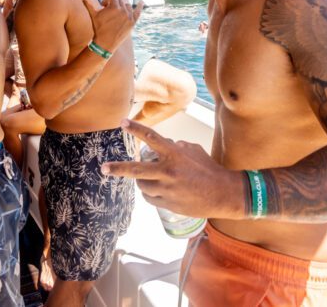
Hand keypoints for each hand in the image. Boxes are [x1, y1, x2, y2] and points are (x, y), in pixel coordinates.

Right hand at [81, 0, 142, 53]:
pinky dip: (140, 7)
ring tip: (116, 14)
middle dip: (113, 5)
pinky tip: (142, 2)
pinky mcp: (133, 23)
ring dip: (122, 7)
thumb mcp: (93, 14)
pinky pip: (138, 12)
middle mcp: (124, 11)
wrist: (105, 43)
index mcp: (114, 7)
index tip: (102, 7)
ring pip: (127, 6)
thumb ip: (87, 3)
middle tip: (108, 13)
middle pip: (120, 1)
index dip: (107, 1)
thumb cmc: (98, 28)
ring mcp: (129, 17)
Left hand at [102, 119, 245, 218]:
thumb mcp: (192, 150)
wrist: (223, 194)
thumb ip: (175, 146)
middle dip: (117, 169)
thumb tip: (163, 144)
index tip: (122, 123)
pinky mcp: (168, 204)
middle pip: (136, 170)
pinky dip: (150, 193)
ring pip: (143, 185)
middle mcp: (168, 171)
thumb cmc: (208, 169)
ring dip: (141, 181)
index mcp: (174, 154)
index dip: (135, 129)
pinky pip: (151, 198)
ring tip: (147, 178)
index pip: (151, 137)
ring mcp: (167, 190)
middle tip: (103, 168)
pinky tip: (155, 190)